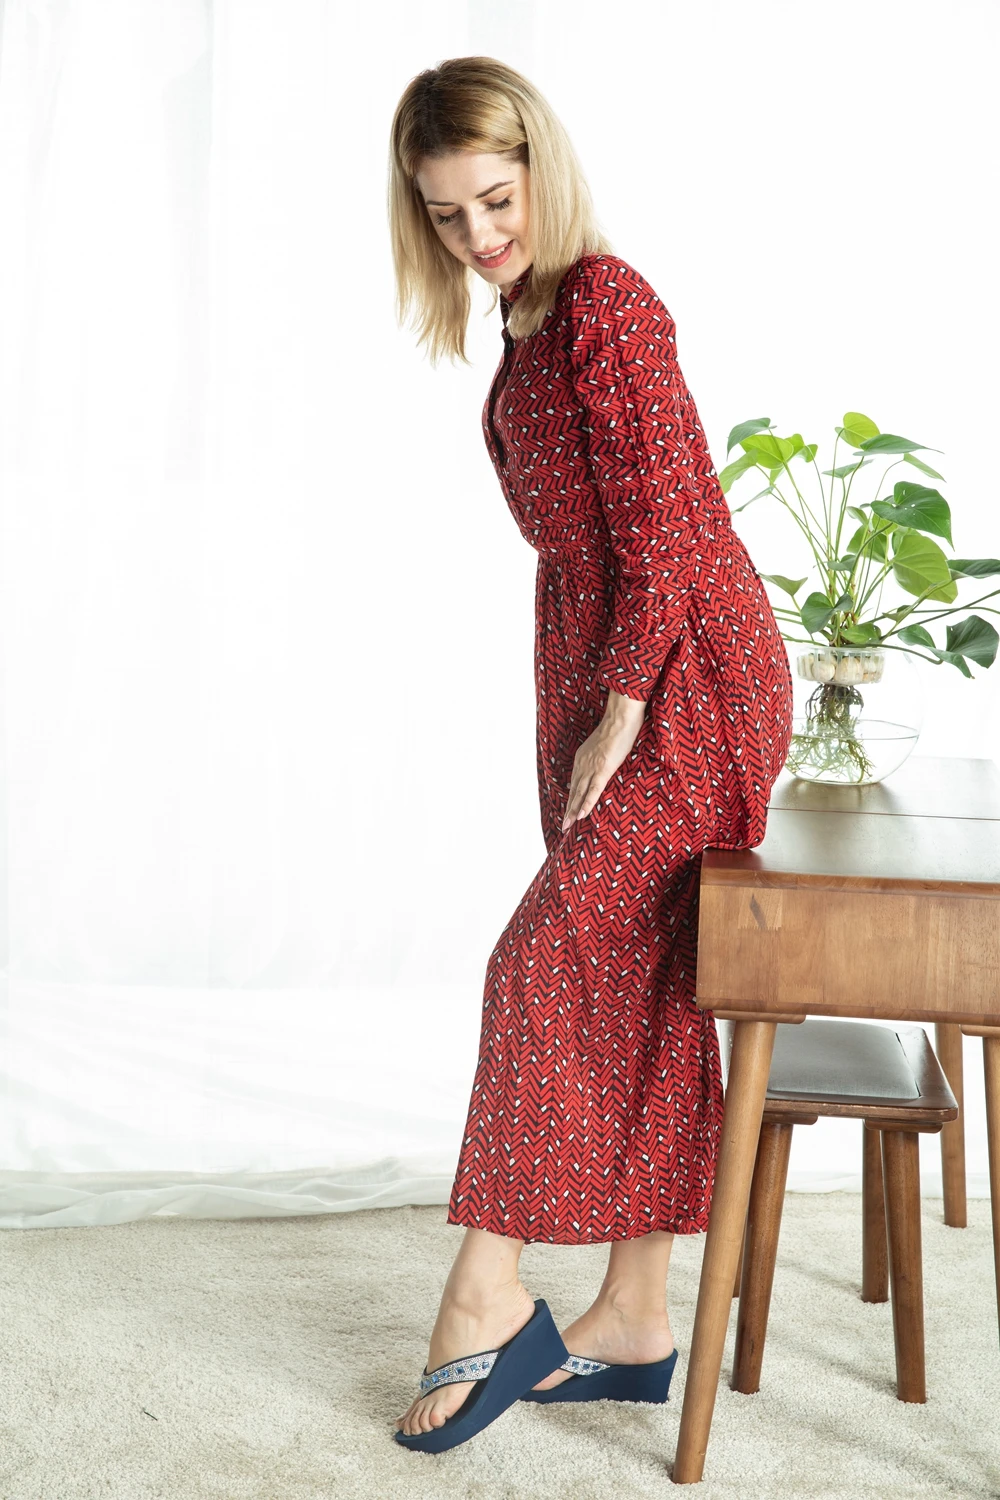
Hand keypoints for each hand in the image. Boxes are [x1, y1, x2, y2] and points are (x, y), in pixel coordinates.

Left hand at [561, 690, 647, 830]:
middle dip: (569, 809)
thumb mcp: (602, 745)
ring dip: (574, 811)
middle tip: (564, 825)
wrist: (620, 719)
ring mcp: (592, 768)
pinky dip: (587, 804)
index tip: (569, 810)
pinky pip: (594, 790)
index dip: (572, 797)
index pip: (575, 782)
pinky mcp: (603, 770)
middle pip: (574, 791)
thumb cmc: (616, 729)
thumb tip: (598, 766)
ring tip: (568, 825)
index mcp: (582, 758)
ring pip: (580, 793)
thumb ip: (597, 756)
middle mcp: (583, 764)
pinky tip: (582, 815)